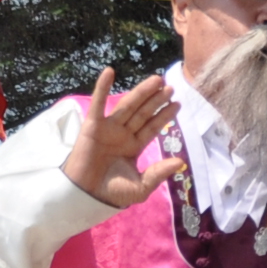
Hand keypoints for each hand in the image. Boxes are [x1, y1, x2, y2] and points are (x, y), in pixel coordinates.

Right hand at [62, 69, 183, 209]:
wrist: (86, 195)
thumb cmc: (111, 193)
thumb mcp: (140, 187)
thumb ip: (158, 173)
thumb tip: (180, 161)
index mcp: (134, 147)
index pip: (152, 127)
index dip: (164, 115)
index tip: (177, 103)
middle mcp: (123, 135)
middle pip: (143, 113)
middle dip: (156, 100)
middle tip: (171, 87)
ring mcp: (108, 128)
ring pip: (128, 106)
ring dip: (141, 92)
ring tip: (157, 80)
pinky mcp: (93, 125)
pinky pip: (98, 104)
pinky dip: (102, 87)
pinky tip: (110, 72)